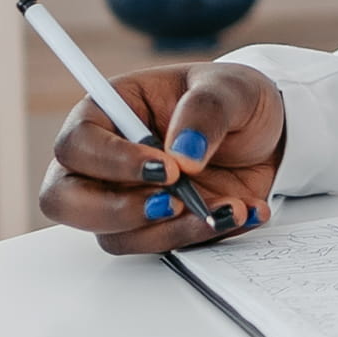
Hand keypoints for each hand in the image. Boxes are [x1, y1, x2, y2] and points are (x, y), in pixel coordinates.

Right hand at [37, 61, 285, 252]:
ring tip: (227, 207)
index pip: (77, 145)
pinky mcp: (158, 227)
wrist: (271, 135)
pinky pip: (162, 247)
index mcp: (110, 113)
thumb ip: (205, 112)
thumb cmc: (234, 100)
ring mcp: (128, 200)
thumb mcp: (230, 88)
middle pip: (66, 201)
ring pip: (115, 236)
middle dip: (115, 212)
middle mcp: (107, 162)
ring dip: (170, 231)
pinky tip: (241, 212)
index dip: (112, 162)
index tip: (167, 168)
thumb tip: (183, 153)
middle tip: (172, 203)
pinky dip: (202, 237)